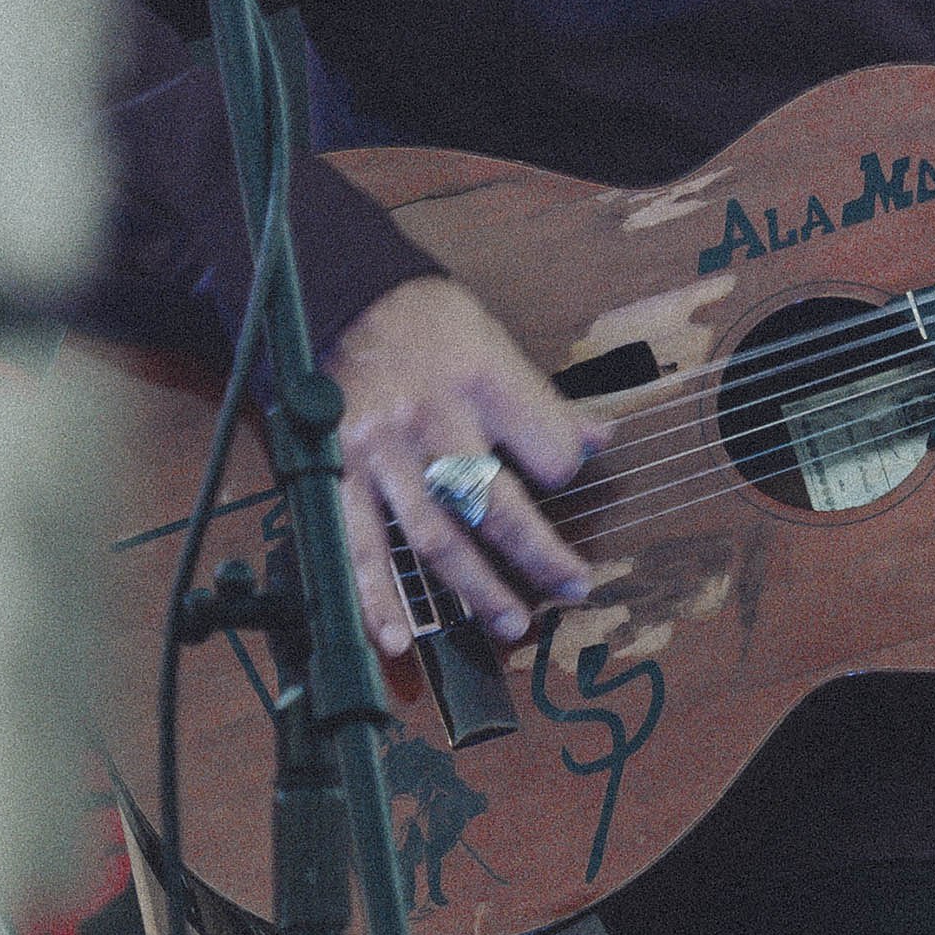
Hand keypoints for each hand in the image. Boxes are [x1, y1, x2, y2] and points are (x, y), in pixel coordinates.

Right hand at [322, 275, 601, 658]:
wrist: (334, 297)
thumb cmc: (422, 319)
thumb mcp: (491, 337)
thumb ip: (541, 400)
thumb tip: (600, 438)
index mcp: (479, 378)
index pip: (546, 449)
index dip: (565, 468)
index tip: (562, 477)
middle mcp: (431, 419)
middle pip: (494, 506)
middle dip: (539, 556)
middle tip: (572, 588)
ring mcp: (380, 452)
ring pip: (434, 537)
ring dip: (475, 589)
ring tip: (511, 624)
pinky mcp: (335, 473)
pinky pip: (357, 545)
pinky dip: (375, 597)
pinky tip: (398, 637)